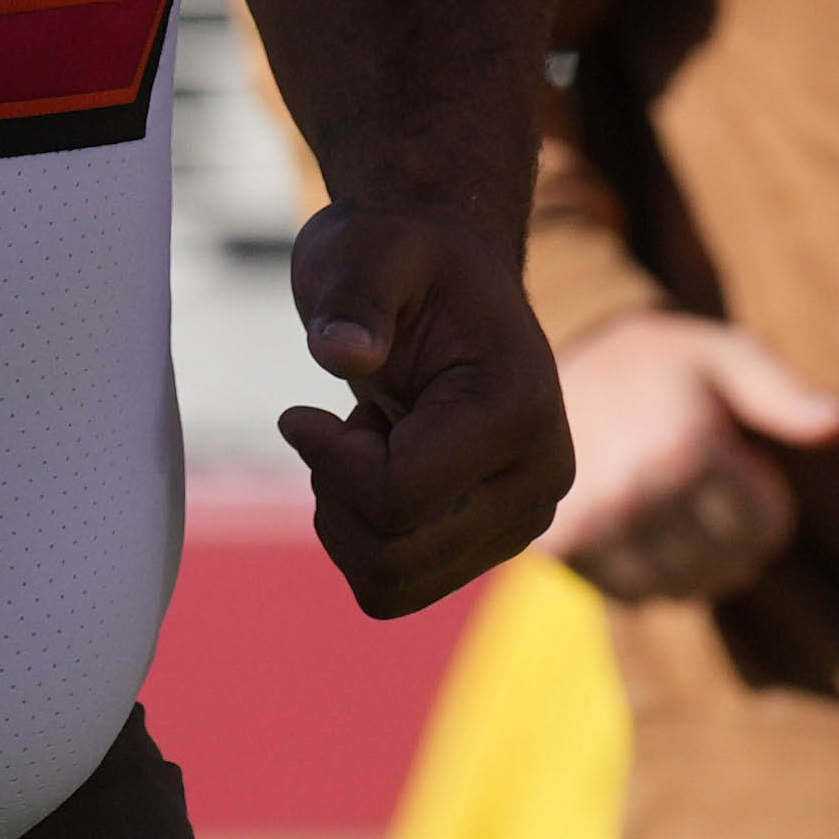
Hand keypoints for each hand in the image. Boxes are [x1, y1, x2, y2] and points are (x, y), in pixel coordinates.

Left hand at [277, 193, 572, 617]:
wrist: (447, 272)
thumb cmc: (398, 256)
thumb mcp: (364, 251)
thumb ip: (353, 298)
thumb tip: (341, 352)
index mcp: (517, 408)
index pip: (400, 498)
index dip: (328, 463)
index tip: (300, 411)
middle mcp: (539, 477)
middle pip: (396, 557)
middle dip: (336, 497)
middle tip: (338, 425)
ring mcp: (523, 517)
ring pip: (394, 585)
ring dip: (346, 522)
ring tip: (363, 443)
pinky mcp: (494, 539)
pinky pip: (399, 587)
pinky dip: (362, 540)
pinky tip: (376, 471)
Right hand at [540, 310, 838, 604]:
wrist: (544, 370)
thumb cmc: (657, 363)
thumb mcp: (726, 356)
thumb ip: (786, 395)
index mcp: (685, 447)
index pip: (764, 529)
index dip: (765, 499)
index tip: (739, 461)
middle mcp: (637, 495)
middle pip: (727, 566)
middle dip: (735, 535)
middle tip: (708, 489)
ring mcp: (595, 527)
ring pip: (683, 589)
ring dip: (696, 563)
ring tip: (678, 510)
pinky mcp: (562, 548)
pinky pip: (635, 597)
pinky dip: (650, 576)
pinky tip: (639, 528)